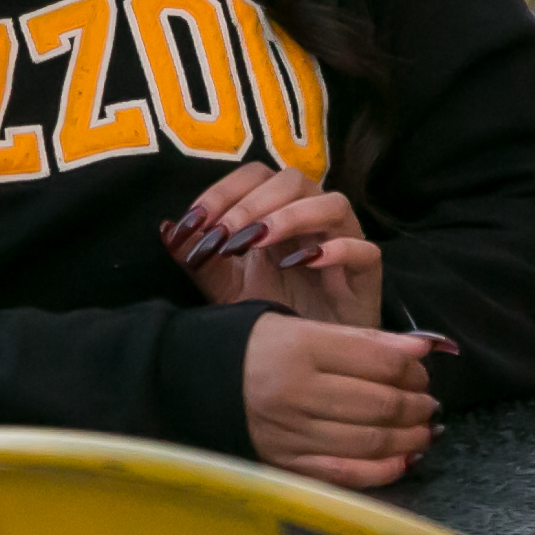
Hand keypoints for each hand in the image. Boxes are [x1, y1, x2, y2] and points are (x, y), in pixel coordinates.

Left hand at [165, 163, 384, 328]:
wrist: (313, 359)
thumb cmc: (275, 312)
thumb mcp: (226, 287)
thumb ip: (200, 259)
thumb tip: (168, 229)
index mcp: (279, 209)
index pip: (255, 176)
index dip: (223, 191)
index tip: (195, 221)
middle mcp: (313, 216)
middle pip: (293, 180)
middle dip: (252, 204)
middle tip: (226, 235)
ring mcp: (344, 240)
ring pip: (332, 203)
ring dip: (291, 216)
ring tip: (258, 242)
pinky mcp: (367, 272)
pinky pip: (362, 249)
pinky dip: (334, 248)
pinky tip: (302, 262)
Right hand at [242, 315, 441, 489]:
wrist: (192, 380)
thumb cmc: (254, 346)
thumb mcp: (301, 326)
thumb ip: (360, 339)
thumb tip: (419, 351)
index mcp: (300, 348)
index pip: (377, 359)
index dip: (411, 367)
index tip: (422, 369)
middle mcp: (297, 393)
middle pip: (378, 403)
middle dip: (415, 404)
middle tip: (428, 402)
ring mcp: (291, 434)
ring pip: (368, 441)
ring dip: (407, 438)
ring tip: (423, 430)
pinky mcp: (286, 465)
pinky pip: (344, 474)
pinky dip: (381, 470)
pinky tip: (402, 461)